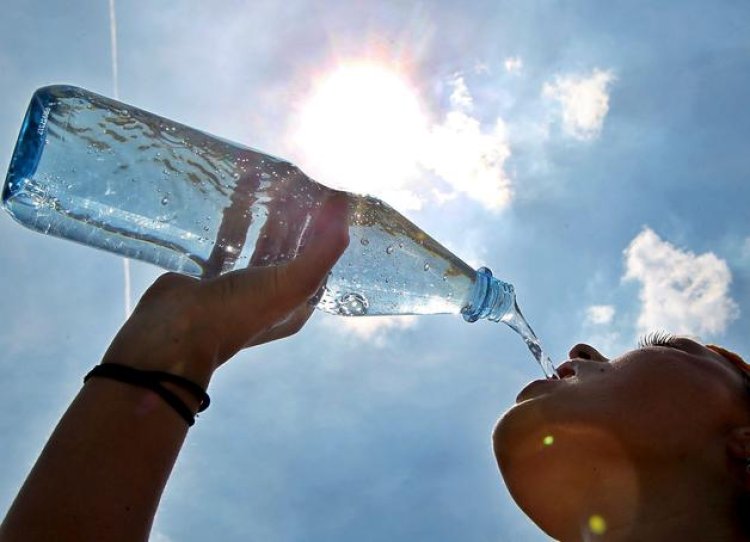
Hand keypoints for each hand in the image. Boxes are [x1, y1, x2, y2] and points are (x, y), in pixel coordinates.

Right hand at [101, 194, 349, 387]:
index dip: (324, 229)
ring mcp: (239, 288)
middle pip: (290, 249)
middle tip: (297, 182)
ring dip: (266, 215)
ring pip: (259, 243)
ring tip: (269, 182)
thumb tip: (345, 205)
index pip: (319, 260)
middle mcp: (270, 297)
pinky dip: (233, 219)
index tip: (324, 196)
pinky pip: (226, 241)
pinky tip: (236, 195)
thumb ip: (325, 247)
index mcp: (295, 304)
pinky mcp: (210, 277)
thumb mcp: (294, 282)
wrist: (175, 331)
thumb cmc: (241, 311)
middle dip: (296, 218)